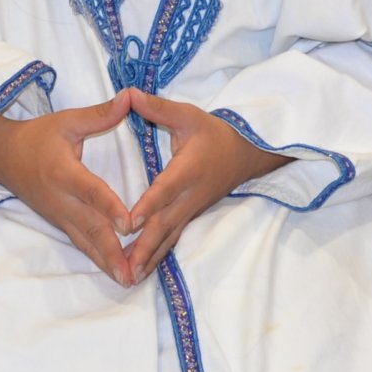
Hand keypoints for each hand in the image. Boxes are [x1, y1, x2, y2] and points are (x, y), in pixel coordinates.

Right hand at [0, 93, 140, 283]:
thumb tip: (129, 98)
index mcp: (63, 171)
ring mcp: (59, 215)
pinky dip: (98, 258)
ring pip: (86, 242)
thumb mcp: (66, 120)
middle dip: (112, 250)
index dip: (110, 207)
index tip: (130, 223)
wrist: (3, 156)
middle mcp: (61, 199)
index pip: (90, 191)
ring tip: (128, 280)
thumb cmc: (37, 136)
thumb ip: (99, 115)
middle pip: (90, 227)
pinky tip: (115, 271)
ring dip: (107, 262)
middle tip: (132, 270)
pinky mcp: (60, 223)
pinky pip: (81, 243)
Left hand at [120, 92, 290, 280]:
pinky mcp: (190, 216)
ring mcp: (191, 209)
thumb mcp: (188, 115)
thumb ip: (157, 108)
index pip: (166, 188)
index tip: (130, 221)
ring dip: (149, 257)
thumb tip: (128, 94)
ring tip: (129, 277)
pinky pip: (172, 239)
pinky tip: (141, 270)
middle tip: (124, 265)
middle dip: (144, 246)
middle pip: (165, 223)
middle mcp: (190, 195)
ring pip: (168, 237)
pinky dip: (157, 256)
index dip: (149, 204)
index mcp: (188, 169)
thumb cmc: (214, 132)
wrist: (247, 153)